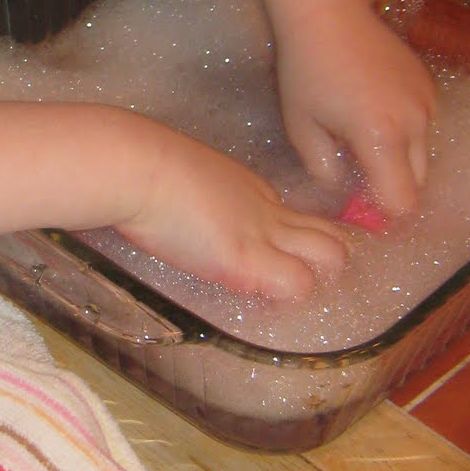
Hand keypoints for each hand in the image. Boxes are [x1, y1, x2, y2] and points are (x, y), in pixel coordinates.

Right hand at [112, 125, 346, 300]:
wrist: (136, 166)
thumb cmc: (143, 166)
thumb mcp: (183, 180)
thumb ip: (198, 202)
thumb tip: (182, 217)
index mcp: (251, 190)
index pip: (295, 222)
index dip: (294, 247)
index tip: (276, 265)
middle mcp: (268, 210)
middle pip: (331, 235)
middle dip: (327, 263)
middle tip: (298, 287)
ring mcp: (263, 234)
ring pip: (333, 256)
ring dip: (318, 281)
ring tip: (287, 301)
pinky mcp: (248, 261)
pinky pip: (297, 284)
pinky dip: (289, 298)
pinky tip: (264, 305)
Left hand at [275, 3, 434, 213]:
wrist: (327, 15)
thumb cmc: (306, 71)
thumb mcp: (301, 127)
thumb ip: (324, 169)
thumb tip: (342, 190)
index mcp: (381, 136)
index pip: (401, 201)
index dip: (382, 211)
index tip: (358, 202)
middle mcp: (414, 122)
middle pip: (416, 182)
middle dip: (390, 185)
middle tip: (356, 171)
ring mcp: (426, 101)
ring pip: (421, 153)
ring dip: (397, 156)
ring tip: (360, 135)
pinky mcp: (428, 85)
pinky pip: (422, 124)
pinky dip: (403, 130)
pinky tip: (371, 110)